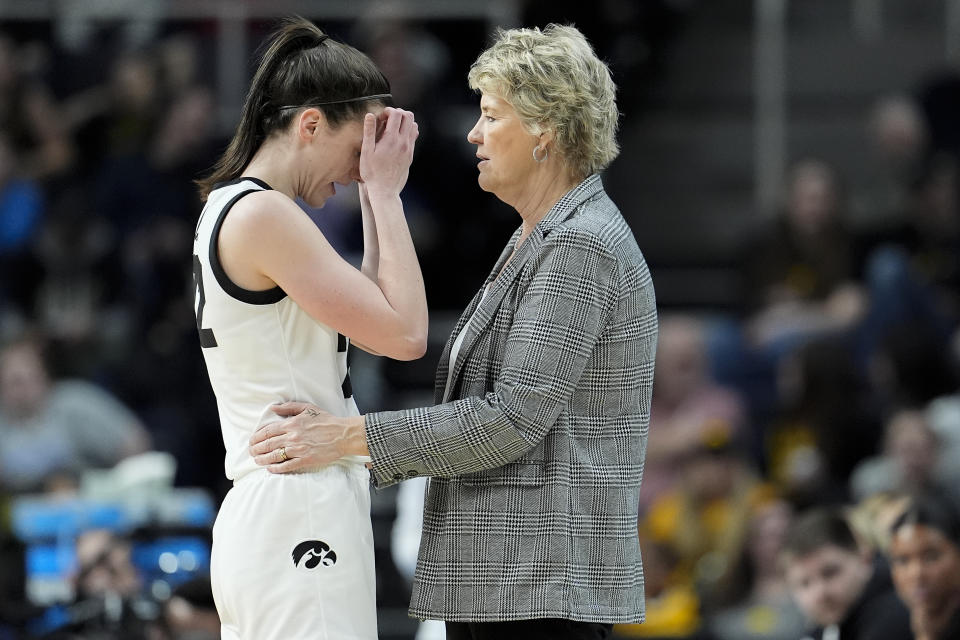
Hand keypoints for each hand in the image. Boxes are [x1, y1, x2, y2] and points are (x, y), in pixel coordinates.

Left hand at [248, 402, 367, 473]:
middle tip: (251, 452)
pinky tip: (270, 469)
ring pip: (274, 456)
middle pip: (267, 444)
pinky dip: (275, 468)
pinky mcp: (305, 460)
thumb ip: (289, 407)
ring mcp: (298, 450)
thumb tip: (273, 408)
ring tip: (257, 461)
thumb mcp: (308, 408)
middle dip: (256, 449)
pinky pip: (286, 466)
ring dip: (262, 459)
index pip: (267, 431)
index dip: (256, 437)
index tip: (252, 441)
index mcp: (292, 424)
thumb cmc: (327, 421)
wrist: (343, 434)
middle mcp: (292, 437)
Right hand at [359, 107, 417, 197]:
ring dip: (404, 122)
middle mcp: (404, 142)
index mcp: (392, 139)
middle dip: (398, 113)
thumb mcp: (366, 152)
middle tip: (387, 119)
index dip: (388, 111)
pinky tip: (396, 138)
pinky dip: (407, 131)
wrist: (385, 191)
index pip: (397, 114)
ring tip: (392, 128)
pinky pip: (414, 137)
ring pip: (414, 125)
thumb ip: (369, 132)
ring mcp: (409, 149)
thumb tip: (370, 115)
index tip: (381, 117)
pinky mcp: (410, 155)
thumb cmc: (372, 173)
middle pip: (409, 116)